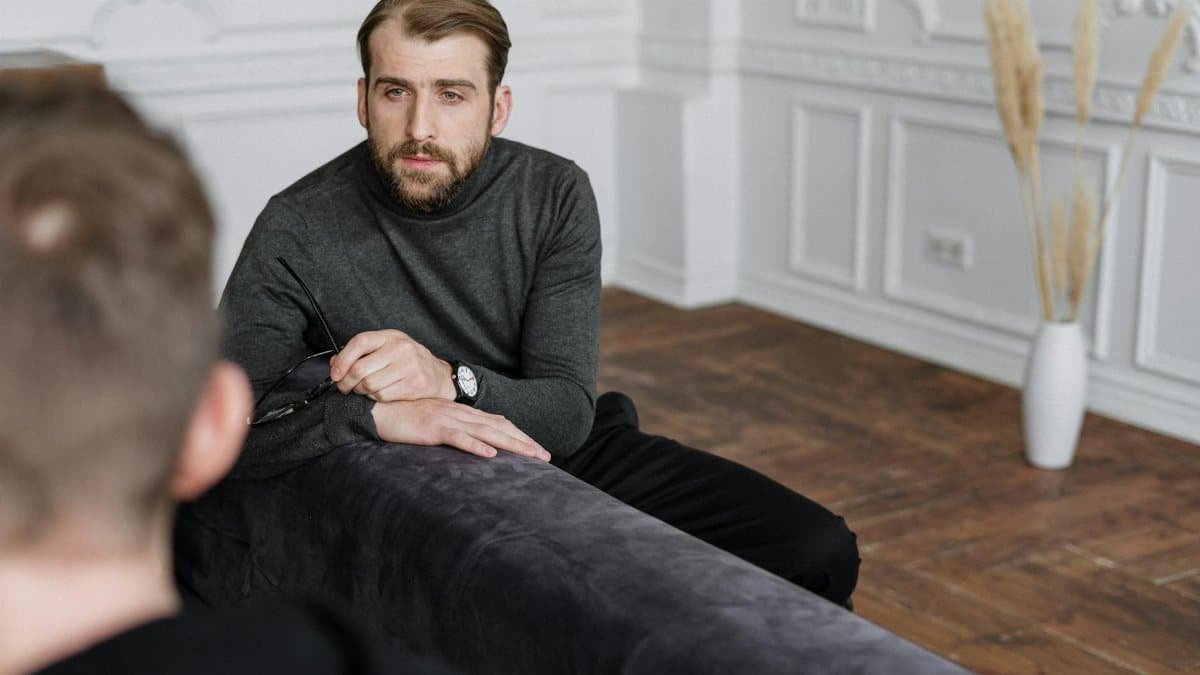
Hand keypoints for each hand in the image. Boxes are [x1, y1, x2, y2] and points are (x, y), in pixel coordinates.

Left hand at [330, 329, 455, 401]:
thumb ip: (362, 353)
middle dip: (346, 382)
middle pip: (360, 368)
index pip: (360, 342)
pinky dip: (373, 398)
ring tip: (361, 390)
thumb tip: (335, 363)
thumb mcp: (387, 348)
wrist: (439, 374)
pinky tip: (376, 394)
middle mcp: (400, 349)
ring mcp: (408, 367)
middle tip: (344, 387)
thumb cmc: (408, 360)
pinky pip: (381, 396)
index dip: (343, 359)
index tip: (335, 374)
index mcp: (391, 336)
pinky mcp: (413, 385)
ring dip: (360, 391)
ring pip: (369, 385)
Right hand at [372, 398, 550, 461]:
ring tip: (531, 456)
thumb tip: (471, 445)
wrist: (375, 410)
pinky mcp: (432, 428)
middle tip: (545, 456)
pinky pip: (457, 438)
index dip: (518, 434)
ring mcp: (446, 419)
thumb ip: (452, 431)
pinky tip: (490, 455)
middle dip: (524, 441)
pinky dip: (475, 446)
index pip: (496, 423)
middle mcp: (458, 413)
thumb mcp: (432, 425)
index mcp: (459, 412)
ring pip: (486, 432)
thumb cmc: (402, 419)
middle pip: (499, 427)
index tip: (536, 448)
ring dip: (511, 444)